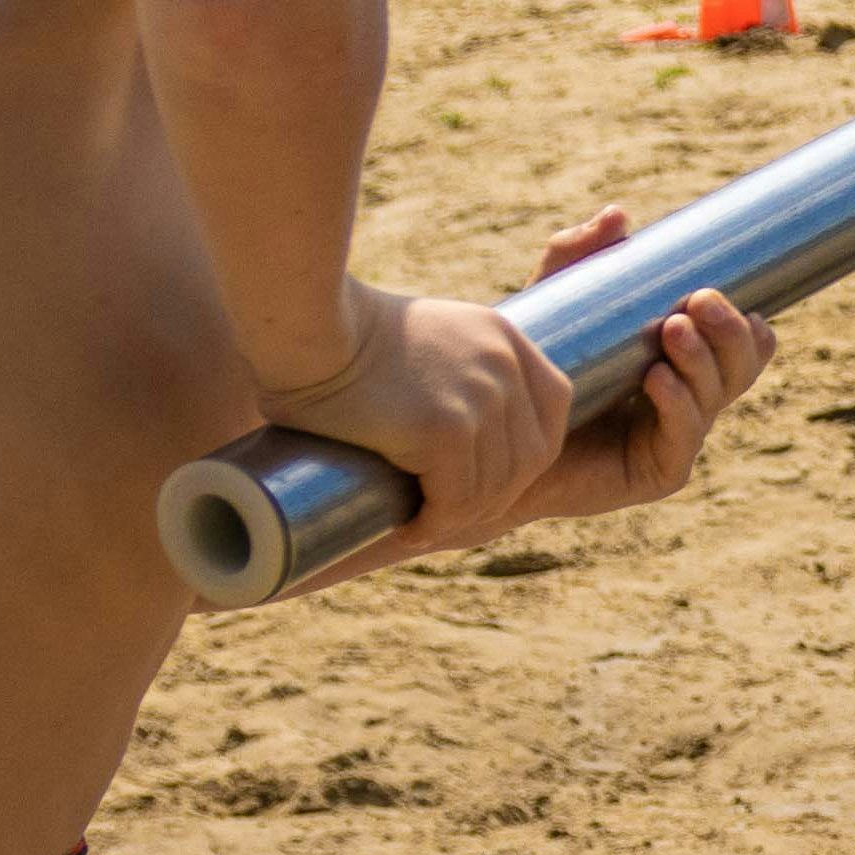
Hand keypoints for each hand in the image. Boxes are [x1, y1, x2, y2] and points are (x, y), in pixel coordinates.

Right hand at [259, 280, 568, 571]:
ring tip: (424, 525)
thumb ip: (454, 365)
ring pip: (493, 486)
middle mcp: (503, 365)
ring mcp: (480, 397)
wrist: (303, 324)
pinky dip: (435, 524)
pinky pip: (455, 499)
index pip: (552, 407)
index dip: (526, 454)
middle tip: (448, 514)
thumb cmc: (338, 332)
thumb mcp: (425, 333)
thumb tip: (449, 425)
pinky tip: (410, 530)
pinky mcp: (444, 430)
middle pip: (531, 456)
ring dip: (461, 517)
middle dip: (494, 496)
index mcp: (503, 337)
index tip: (487, 477)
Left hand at [502, 208, 771, 530]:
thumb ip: (577, 257)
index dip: (745, 320)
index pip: (741, 342)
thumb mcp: (556, 305)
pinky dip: (679, 404)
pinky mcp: (658, 473)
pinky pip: (685, 436)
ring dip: (703, 360)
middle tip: (700, 301)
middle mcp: (690, 399)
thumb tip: (618, 215)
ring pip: (719, 394)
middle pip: (743, 364)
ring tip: (673, 330)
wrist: (490, 447)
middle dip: (731, 331)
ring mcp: (677, 438)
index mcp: (683, 361)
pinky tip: (658, 379)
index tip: (716, 288)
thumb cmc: (526, 374)